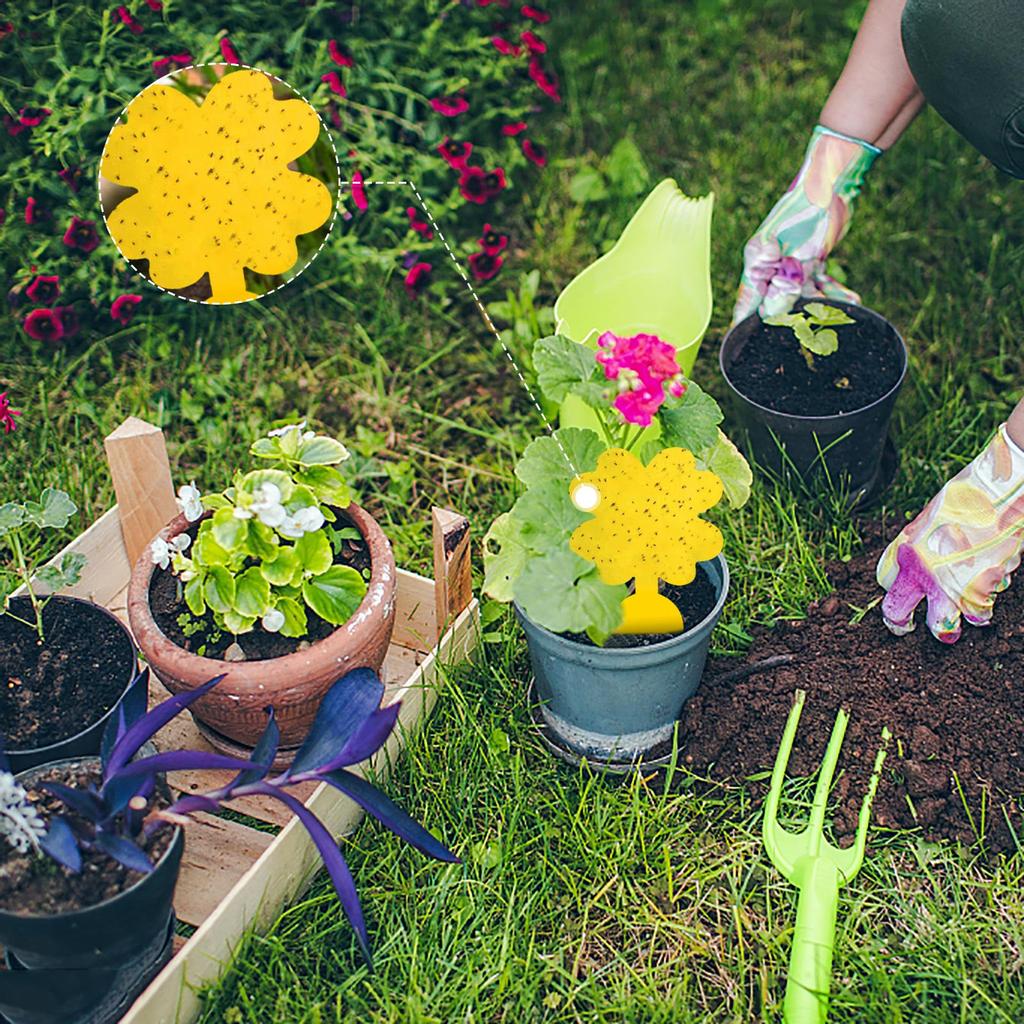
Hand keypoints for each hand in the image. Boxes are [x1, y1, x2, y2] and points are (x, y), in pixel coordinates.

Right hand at [733, 125, 880, 324]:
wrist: (834, 181)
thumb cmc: (808, 211)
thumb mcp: (794, 248)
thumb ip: (780, 278)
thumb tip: (770, 309)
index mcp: (757, 264)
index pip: (746, 303)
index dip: (746, 327)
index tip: (747, 350)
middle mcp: (770, 266)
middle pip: (773, 304)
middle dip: (789, 321)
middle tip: (804, 340)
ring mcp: (790, 264)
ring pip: (799, 298)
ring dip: (818, 308)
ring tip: (839, 317)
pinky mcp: (810, 260)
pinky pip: (819, 285)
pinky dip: (833, 293)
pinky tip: (852, 299)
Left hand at [876, 425, 1023, 642]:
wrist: (1002, 492)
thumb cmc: (968, 498)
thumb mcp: (931, 517)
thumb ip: (920, 542)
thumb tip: (917, 559)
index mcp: (905, 548)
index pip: (883, 580)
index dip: (891, 587)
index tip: (897, 590)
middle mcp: (921, 571)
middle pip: (896, 610)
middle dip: (899, 623)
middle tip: (903, 627)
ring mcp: (951, 584)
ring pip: (940, 626)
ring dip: (945, 627)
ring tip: (947, 628)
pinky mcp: (982, 591)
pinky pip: (978, 614)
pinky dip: (981, 614)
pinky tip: (981, 609)